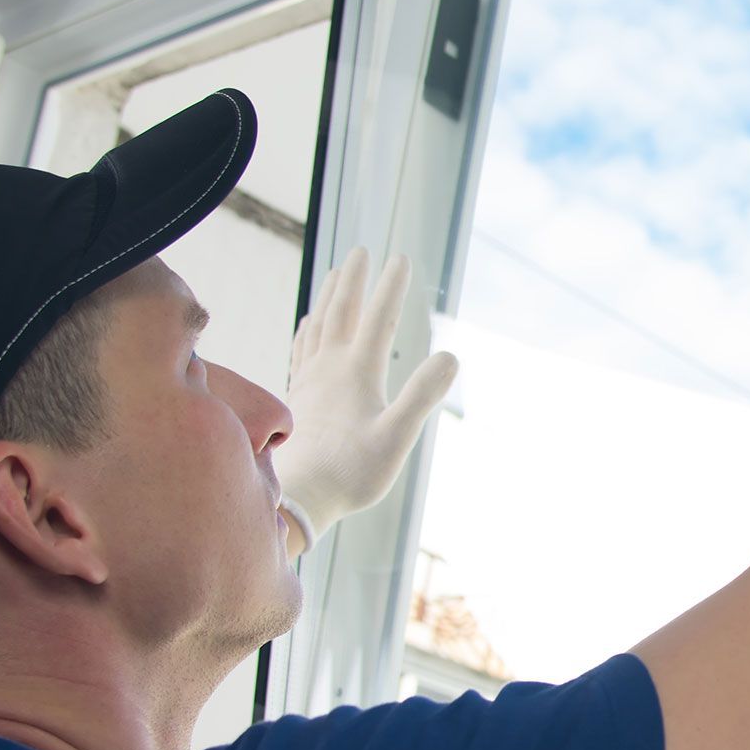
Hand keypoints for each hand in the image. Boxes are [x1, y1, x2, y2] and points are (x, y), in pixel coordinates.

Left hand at [275, 247, 459, 554]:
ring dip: (330, 296)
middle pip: (342, 311)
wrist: (297, 497)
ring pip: (319, 324)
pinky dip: (308, 327)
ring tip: (337, 274)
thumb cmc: (350, 473)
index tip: (401, 258)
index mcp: (357, 372)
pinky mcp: (297, 396)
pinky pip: (302, 348)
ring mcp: (309, 380)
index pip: (378, 317)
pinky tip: (309, 323)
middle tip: (363, 251)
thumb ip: (422, 395)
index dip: (392, 286)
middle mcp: (329, 367)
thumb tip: (452, 356)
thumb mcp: (396, 438)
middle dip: (355, 279)